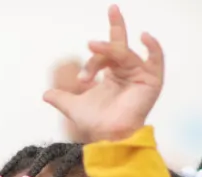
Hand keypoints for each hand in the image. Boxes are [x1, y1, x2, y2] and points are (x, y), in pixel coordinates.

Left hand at [42, 5, 163, 142]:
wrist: (109, 137)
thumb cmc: (97, 124)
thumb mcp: (74, 107)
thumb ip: (61, 99)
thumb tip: (45, 94)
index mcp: (113, 74)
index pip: (107, 53)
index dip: (98, 50)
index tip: (85, 58)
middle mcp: (127, 72)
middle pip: (120, 46)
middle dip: (117, 25)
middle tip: (112, 7)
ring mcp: (141, 75)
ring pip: (124, 54)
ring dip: (108, 51)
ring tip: (91, 46)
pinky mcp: (152, 81)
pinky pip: (156, 60)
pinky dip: (153, 48)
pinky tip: (144, 36)